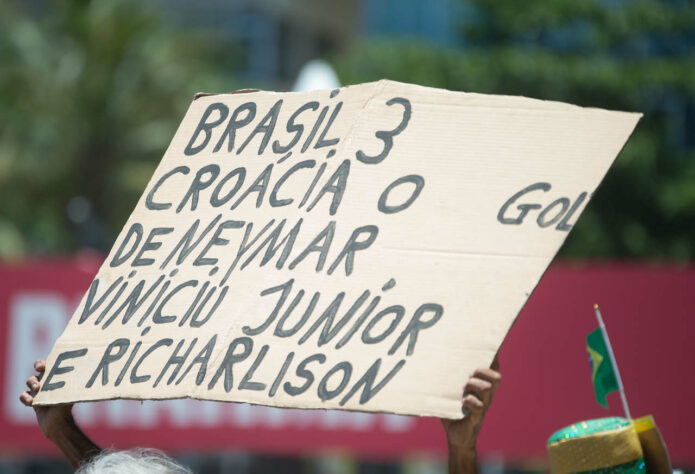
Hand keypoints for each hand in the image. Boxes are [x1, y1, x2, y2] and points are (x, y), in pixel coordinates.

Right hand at [19, 359, 99, 467]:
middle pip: (38, 369)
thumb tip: (86, 377)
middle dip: (38, 367)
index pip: (51, 364)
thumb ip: (73, 387)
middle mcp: (47, 382)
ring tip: (38, 389)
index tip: (44, 366)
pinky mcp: (32, 401)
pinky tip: (31, 402)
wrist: (59, 425)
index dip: (45, 362)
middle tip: (41, 370)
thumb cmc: (67, 408)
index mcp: (57, 377)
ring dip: (32, 382)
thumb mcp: (70, 395)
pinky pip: (23, 396)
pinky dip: (25, 398)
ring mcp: (38, 391)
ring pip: (30, 381)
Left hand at [440, 358, 500, 473]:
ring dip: (473, 385)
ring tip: (463, 389)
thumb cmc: (452, 410)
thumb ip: (448, 379)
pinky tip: (462, 403)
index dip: (493, 360)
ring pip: (487, 389)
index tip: (486, 351)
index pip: (494, 370)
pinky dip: (469, 401)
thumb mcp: (451, 392)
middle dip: (482, 372)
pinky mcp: (477, 418)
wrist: (456, 437)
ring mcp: (483, 406)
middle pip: (496, 377)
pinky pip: (479, 406)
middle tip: (469, 375)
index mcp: (482, 387)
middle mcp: (486, 395)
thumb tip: (434, 360)